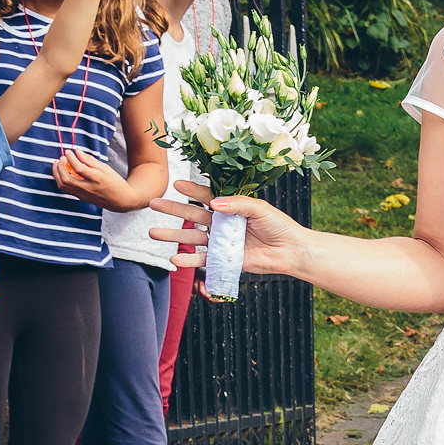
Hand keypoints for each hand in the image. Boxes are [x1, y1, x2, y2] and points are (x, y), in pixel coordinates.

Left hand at [50, 147, 125, 207]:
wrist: (121, 200)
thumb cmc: (115, 182)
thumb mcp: (106, 168)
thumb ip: (90, 160)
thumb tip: (77, 152)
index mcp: (97, 179)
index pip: (78, 168)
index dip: (71, 158)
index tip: (69, 151)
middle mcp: (88, 188)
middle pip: (66, 179)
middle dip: (60, 167)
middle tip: (62, 158)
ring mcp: (83, 195)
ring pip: (63, 185)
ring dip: (57, 173)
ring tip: (58, 164)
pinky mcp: (81, 198)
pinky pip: (66, 188)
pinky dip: (61, 179)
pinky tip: (62, 172)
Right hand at [156, 178, 311, 280]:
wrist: (291, 251)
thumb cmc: (279, 226)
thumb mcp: (260, 209)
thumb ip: (238, 204)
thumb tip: (213, 203)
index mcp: (231, 207)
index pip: (206, 197)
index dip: (192, 191)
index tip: (176, 184)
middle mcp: (222, 223)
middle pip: (192, 215)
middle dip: (172, 210)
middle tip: (153, 204)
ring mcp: (221, 241)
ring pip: (192, 237)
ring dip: (173, 236)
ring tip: (153, 233)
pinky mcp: (224, 259)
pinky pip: (203, 259)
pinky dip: (189, 260)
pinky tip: (175, 257)